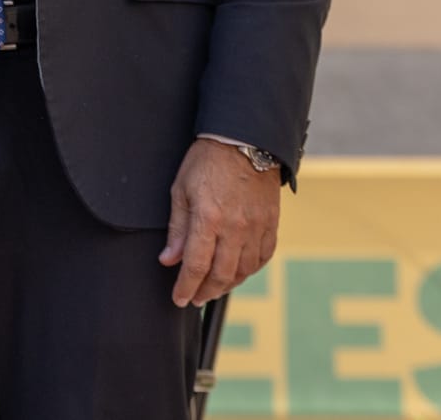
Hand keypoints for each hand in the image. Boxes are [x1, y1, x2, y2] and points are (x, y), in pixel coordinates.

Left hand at [159, 138, 281, 306]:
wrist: (244, 141)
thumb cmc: (206, 162)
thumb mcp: (181, 190)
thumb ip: (177, 229)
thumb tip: (169, 259)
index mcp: (209, 219)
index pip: (195, 266)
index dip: (186, 287)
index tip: (179, 299)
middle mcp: (236, 228)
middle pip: (222, 275)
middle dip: (205, 291)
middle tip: (194, 298)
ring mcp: (257, 228)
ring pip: (244, 270)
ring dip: (228, 285)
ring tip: (213, 288)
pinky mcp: (271, 224)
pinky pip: (263, 257)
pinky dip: (249, 270)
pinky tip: (239, 272)